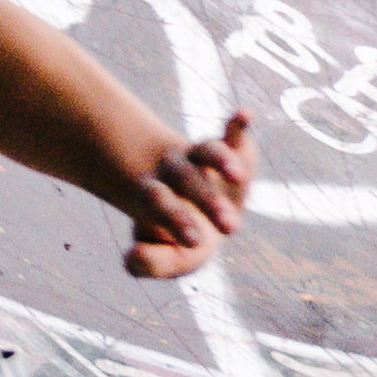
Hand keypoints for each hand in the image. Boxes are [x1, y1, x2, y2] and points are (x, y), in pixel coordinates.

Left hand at [104, 102, 254, 279]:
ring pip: (207, 151)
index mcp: (156, 197)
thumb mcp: (170, 259)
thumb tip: (131, 257)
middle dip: (206, 199)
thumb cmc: (182, 241)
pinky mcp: (230, 152)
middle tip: (230, 227)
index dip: (173, 216)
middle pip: (184, 176)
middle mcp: (175, 172)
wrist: (200, 215)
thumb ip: (151, 262)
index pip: (158, 200)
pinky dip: (239, 125)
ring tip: (237, 175)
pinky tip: (245, 114)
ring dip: (221, 159)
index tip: (195, 239)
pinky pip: (233, 136)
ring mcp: (201, 160)